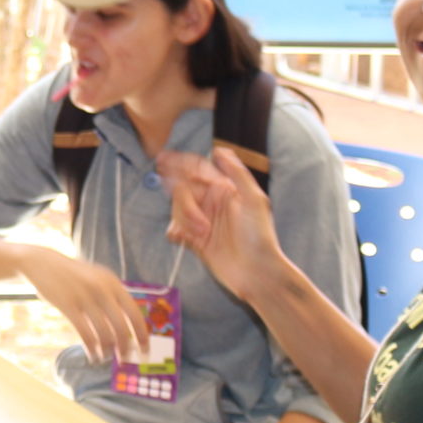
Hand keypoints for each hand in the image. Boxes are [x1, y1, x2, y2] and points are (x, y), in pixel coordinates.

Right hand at [15, 248, 147, 364]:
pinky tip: (92, 356)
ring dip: (107, 351)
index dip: (142, 335)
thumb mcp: (97, 278)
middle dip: (125, 348)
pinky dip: (92, 349)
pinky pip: (86, 334)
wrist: (42, 262)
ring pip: (104, 333)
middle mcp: (102, 289)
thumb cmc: (72, 275)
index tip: (145, 351)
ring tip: (105, 357)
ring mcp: (85, 297)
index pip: (135, 314)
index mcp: (113, 283)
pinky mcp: (68, 306)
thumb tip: (128, 327)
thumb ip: (112, 296)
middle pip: (121, 327)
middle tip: (124, 359)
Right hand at [161, 146, 285, 301]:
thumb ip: (236, 173)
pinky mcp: (195, 239)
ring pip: (177, 208)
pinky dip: (175, 230)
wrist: (256, 273)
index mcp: (225, 189)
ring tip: (203, 234)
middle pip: (183, 189)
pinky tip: (181, 237)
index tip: (163, 159)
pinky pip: (176, 228)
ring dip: (185, 220)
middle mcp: (212, 202)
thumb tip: (219, 150)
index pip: (198, 169)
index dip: (180, 162)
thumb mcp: (254, 200)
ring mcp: (203, 220)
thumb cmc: (260, 236)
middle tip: (198, 221)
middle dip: (186, 204)